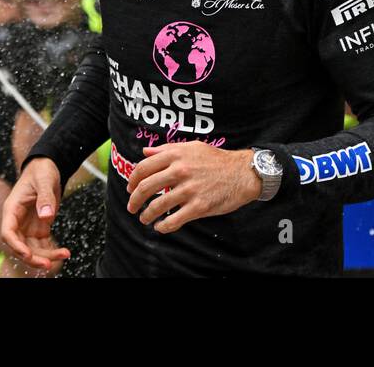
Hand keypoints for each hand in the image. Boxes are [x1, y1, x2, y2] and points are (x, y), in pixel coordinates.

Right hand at [1, 158, 70, 270]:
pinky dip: (52, 251)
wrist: (47, 167)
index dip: (16, 246)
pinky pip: (43, 245)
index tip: (28, 254)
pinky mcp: (38, 228)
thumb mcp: (44, 180)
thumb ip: (45, 197)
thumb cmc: (41, 171)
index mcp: (12, 209)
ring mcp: (27, 226)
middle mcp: (17, 221)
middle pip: (20, 246)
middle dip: (33, 257)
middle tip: (49, 264)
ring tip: (64, 254)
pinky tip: (64, 252)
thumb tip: (47, 216)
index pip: (8, 233)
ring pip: (32, 249)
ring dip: (46, 256)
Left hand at [126, 142, 259, 233]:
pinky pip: (174, 220)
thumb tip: (145, 152)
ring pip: (158, 206)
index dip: (132, 180)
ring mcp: (189, 189)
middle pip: (146, 187)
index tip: (130, 189)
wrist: (242, 173)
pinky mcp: (199, 207)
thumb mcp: (192, 147)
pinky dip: (163, 226)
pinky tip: (160, 227)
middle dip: (135, 200)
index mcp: (176, 155)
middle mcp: (180, 171)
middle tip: (132, 207)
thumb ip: (167, 149)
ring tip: (144, 219)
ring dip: (147, 215)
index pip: (144, 168)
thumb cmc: (217, 160)